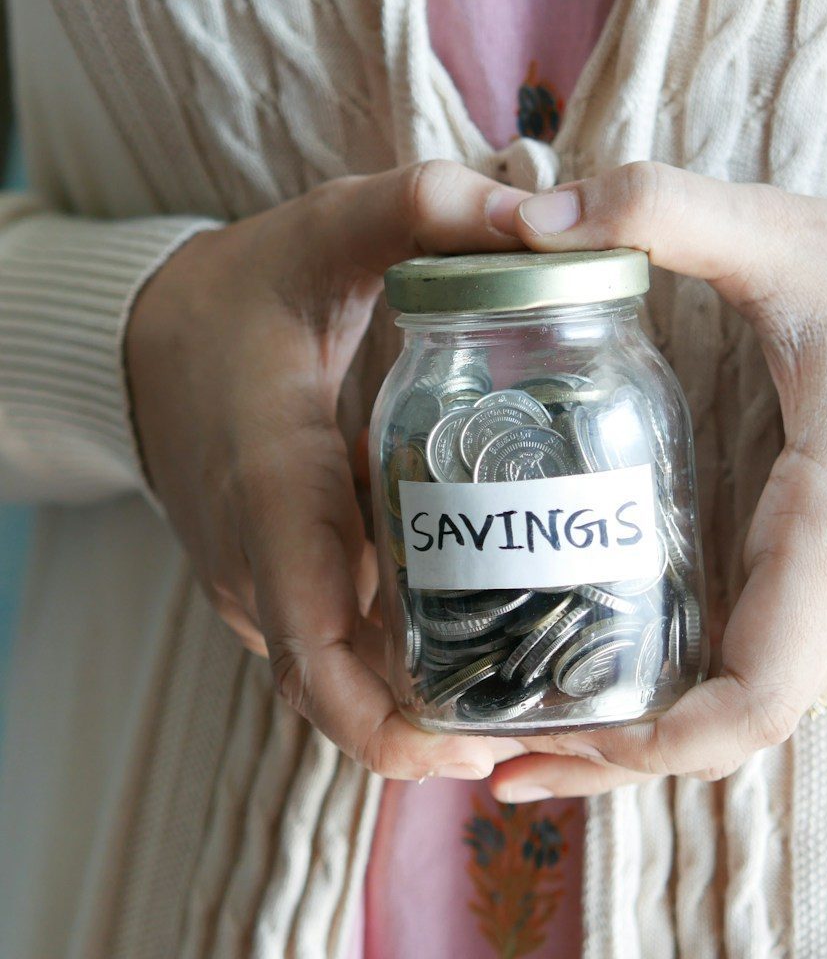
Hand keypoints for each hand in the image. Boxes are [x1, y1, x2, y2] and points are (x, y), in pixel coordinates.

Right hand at [127, 161, 529, 779]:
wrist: (150, 338)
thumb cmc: (244, 292)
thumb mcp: (329, 231)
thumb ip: (423, 210)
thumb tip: (540, 217)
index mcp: (273, 490)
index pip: (316, 650)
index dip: (390, 725)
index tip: (483, 747)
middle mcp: (258, 563)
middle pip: (339, 694)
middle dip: (434, 729)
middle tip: (544, 716)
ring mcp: (257, 584)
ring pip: (339, 679)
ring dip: (422, 701)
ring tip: (530, 686)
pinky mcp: (269, 581)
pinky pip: (334, 645)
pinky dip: (397, 660)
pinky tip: (475, 633)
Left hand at [485, 161, 826, 799]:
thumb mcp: (781, 237)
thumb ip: (663, 211)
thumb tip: (531, 216)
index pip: (761, 685)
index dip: (661, 740)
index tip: (560, 742)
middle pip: (742, 722)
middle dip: (623, 753)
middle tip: (501, 754)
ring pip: (762, 713)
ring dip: (656, 735)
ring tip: (541, 728)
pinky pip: (783, 679)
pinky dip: (704, 701)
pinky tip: (627, 686)